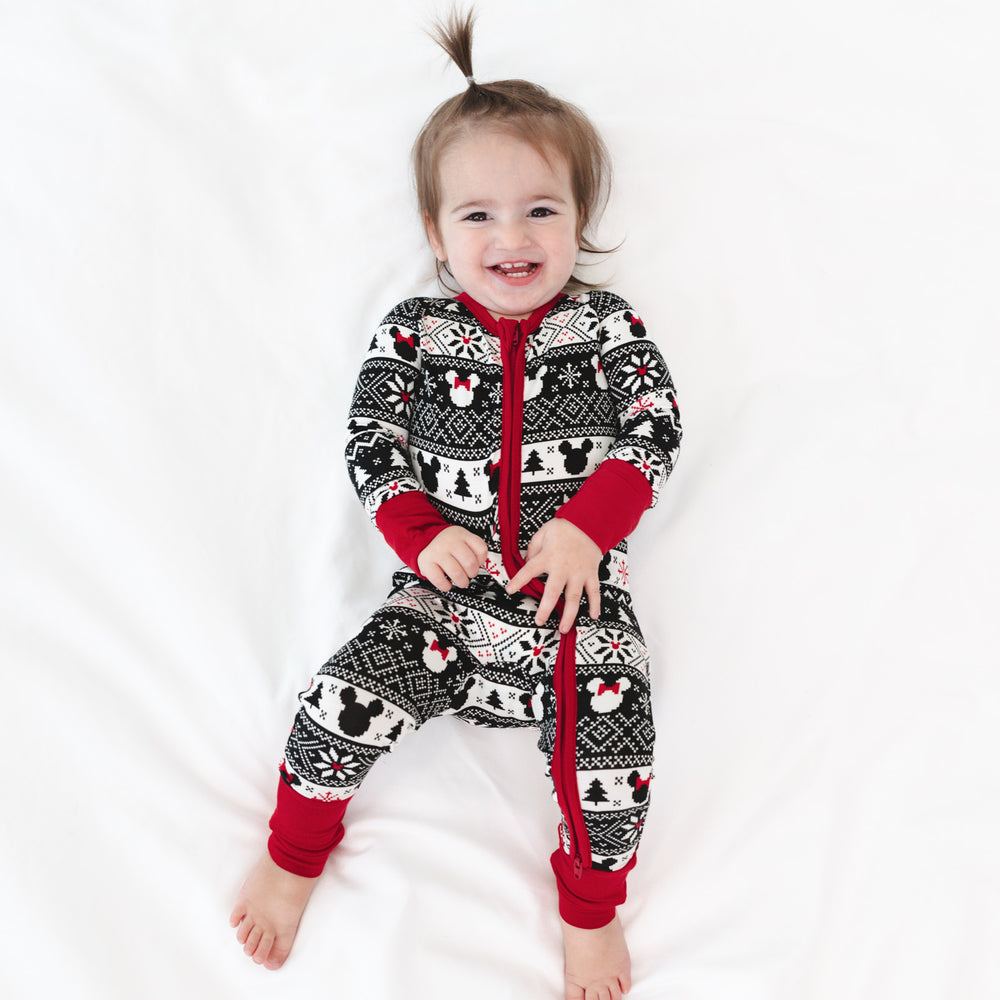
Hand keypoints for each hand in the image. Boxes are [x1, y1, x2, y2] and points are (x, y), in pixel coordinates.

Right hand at [416, 526, 487, 591]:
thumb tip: (482, 565)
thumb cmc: (449, 545)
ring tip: (461, 581)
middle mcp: (449, 542)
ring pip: (457, 573)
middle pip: (470, 563)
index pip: (481, 549)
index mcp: (461, 535)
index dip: (482, 561)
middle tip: (469, 574)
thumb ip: (474, 549)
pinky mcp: (426, 563)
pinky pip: (440, 580)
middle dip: (472, 573)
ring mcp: (437, 552)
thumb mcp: (463, 539)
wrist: (426, 541)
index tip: (477, 564)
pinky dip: (446, 586)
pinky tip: (447, 583)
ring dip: (462, 582)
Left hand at [505, 518, 601, 632]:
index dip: (519, 580)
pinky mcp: (591, 574)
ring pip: (574, 597)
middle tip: (539, 621)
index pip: (529, 570)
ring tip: (564, 628)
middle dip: (546, 608)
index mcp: (548, 556)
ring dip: (569, 614)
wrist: (589, 523)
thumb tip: (527, 563)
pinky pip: (594, 591)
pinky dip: (595, 604)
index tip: (509, 590)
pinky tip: (593, 616)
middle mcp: (563, 567)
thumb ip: (533, 549)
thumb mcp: (543, 533)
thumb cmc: (564, 529)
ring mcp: (579, 572)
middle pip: (553, 591)